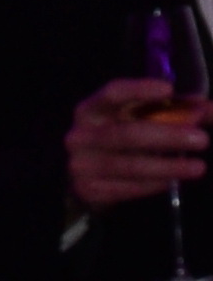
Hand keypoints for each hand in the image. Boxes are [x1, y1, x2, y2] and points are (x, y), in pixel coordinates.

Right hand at [67, 79, 208, 208]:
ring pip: (131, 166)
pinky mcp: (90, 190)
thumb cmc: (116, 135)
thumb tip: (204, 109)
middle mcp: (81, 136)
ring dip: (168, 166)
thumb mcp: (135, 116)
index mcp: (91, 109)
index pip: (112, 94)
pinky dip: (154, 184)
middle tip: (202, 139)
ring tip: (198, 167)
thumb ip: (169, 109)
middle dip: (168, 136)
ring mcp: (83, 166)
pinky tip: (173, 180)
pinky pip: (128, 188)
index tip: (169, 91)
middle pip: (128, 134)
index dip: (139, 90)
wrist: (84, 174)